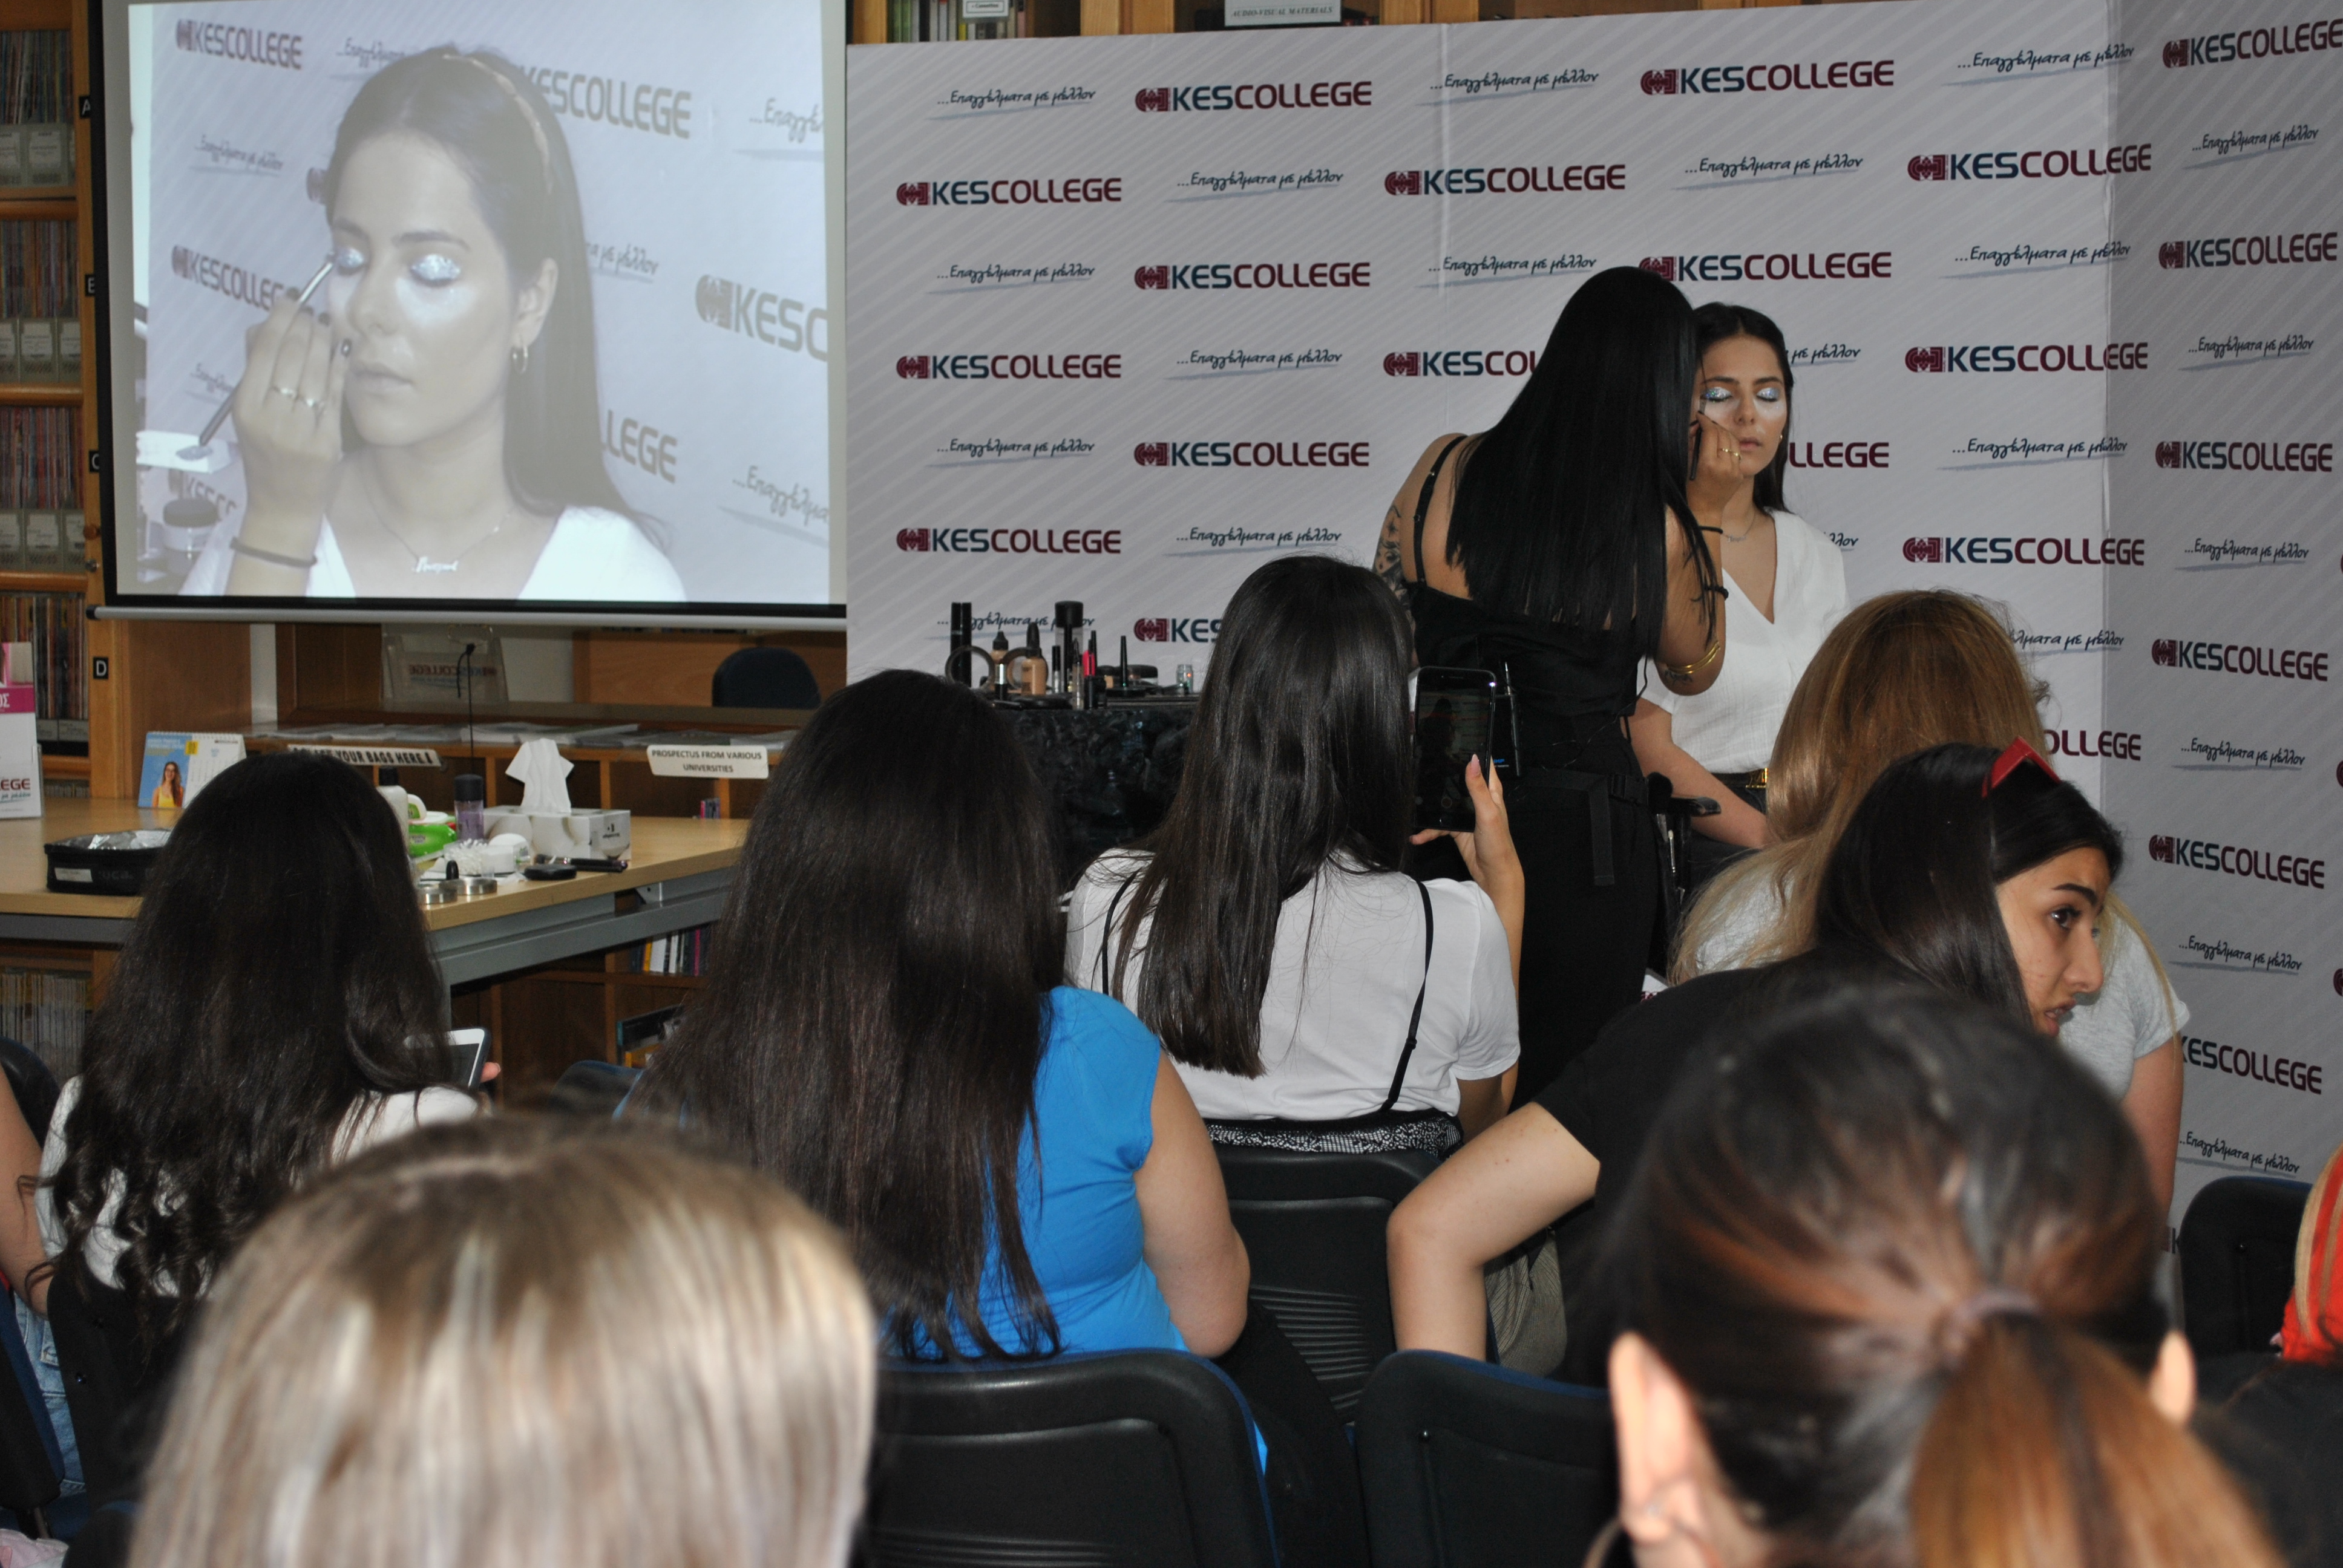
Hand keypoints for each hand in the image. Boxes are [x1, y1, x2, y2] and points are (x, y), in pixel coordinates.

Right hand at [230, 293, 346, 551]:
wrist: (281, 504)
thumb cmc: (265, 453)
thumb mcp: (248, 413)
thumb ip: (255, 371)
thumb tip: (263, 326)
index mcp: (245, 407)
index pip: (263, 351)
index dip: (279, 320)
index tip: (289, 301)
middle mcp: (270, 418)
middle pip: (290, 357)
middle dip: (304, 327)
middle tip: (313, 310)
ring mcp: (299, 432)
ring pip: (314, 374)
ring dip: (323, 342)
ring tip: (327, 325)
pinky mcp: (326, 443)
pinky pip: (334, 397)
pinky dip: (339, 370)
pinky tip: (343, 352)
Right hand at [1411, 756, 1522, 896]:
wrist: (1494, 874)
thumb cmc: (1499, 845)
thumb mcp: (1488, 813)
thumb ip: (1478, 788)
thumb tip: (1472, 761)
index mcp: (1491, 792)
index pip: (1483, 765)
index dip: (1473, 752)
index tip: (1458, 740)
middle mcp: (1479, 800)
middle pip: (1459, 781)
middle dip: (1444, 776)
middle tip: (1427, 767)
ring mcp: (1467, 815)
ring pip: (1446, 803)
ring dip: (1432, 806)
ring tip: (1415, 806)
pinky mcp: (1458, 829)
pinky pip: (1439, 826)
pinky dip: (1428, 831)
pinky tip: (1418, 836)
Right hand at [1692, 407, 1742, 485]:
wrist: (1706, 509)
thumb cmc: (1692, 489)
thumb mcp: (1689, 465)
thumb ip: (1694, 445)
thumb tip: (1698, 429)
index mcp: (1708, 463)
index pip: (1711, 433)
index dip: (1705, 421)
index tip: (1700, 417)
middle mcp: (1724, 465)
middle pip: (1723, 434)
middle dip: (1714, 426)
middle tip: (1706, 425)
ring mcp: (1735, 469)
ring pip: (1733, 440)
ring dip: (1723, 433)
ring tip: (1715, 433)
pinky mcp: (1740, 473)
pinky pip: (1736, 452)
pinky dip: (1729, 446)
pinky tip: (1722, 446)